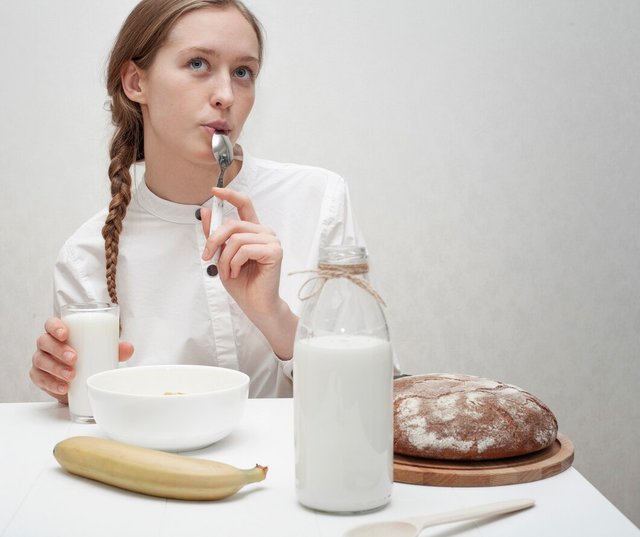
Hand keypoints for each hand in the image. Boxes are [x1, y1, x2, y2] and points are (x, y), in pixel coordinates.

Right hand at [30, 317, 133, 403]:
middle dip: (58, 349)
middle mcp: (47, 344)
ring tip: (72, 375)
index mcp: (60, 332)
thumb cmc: (91, 357)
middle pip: (44, 342)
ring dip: (55, 368)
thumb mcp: (104, 351)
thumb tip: (129, 348)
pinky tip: (63, 387)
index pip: (51, 324)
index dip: (55, 327)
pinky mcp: (40, 377)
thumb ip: (117, 348)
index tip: (65, 334)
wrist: (82, 380)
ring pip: (41, 361)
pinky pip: (40, 379)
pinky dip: (51, 384)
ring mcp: (41, 360)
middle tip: (74, 358)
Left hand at [201, 187, 297, 357]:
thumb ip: (215, 235)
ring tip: (226, 272)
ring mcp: (271, 241)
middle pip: (233, 223)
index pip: (245, 204)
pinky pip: (245, 249)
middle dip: (214, 240)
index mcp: (253, 231)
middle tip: (207, 257)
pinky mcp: (274, 252)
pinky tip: (237, 273)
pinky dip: (234, 263)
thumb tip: (205, 212)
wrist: (256, 306)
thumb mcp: (221, 256)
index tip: (214, 191)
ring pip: (236, 239)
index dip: (230, 195)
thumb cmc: (242, 283)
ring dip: (224, 258)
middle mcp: (264, 232)